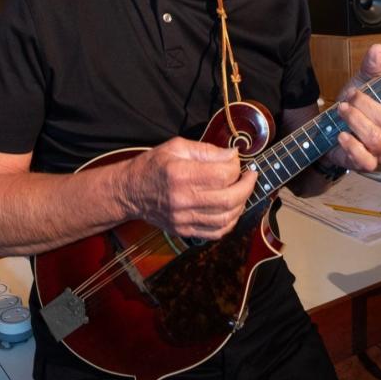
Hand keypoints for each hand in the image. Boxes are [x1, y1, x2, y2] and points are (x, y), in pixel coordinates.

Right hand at [126, 137, 258, 239]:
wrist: (130, 192)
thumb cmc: (153, 165)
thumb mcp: (176, 147)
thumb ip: (206, 150)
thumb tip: (232, 155)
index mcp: (181, 174)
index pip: (223, 175)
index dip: (236, 166)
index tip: (236, 160)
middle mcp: (183, 199)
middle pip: (229, 199)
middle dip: (247, 186)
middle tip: (251, 176)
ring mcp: (184, 219)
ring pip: (226, 218)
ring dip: (242, 204)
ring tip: (242, 191)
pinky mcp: (184, 231)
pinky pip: (216, 233)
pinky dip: (230, 222)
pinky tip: (232, 209)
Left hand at [325, 44, 380, 172]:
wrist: (330, 129)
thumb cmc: (355, 107)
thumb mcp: (363, 83)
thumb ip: (373, 68)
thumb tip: (379, 50)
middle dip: (365, 105)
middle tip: (350, 97)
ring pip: (376, 139)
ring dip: (355, 120)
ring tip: (342, 110)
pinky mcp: (365, 164)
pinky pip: (365, 160)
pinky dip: (352, 145)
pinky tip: (341, 135)